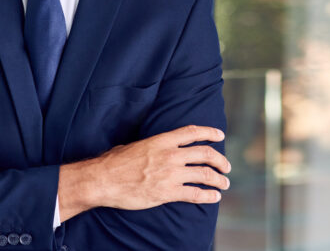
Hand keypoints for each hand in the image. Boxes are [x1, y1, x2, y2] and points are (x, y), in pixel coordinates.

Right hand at [58, 125, 229, 220]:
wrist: (103, 179)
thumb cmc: (115, 162)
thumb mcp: (136, 145)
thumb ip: (153, 146)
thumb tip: (158, 148)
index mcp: (162, 140)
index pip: (193, 132)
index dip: (210, 133)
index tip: (220, 136)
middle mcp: (171, 155)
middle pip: (205, 154)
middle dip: (220, 160)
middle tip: (226, 166)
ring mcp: (170, 174)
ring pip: (204, 174)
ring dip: (218, 179)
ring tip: (224, 183)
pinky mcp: (167, 192)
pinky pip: (194, 194)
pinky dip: (208, 195)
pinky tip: (214, 197)